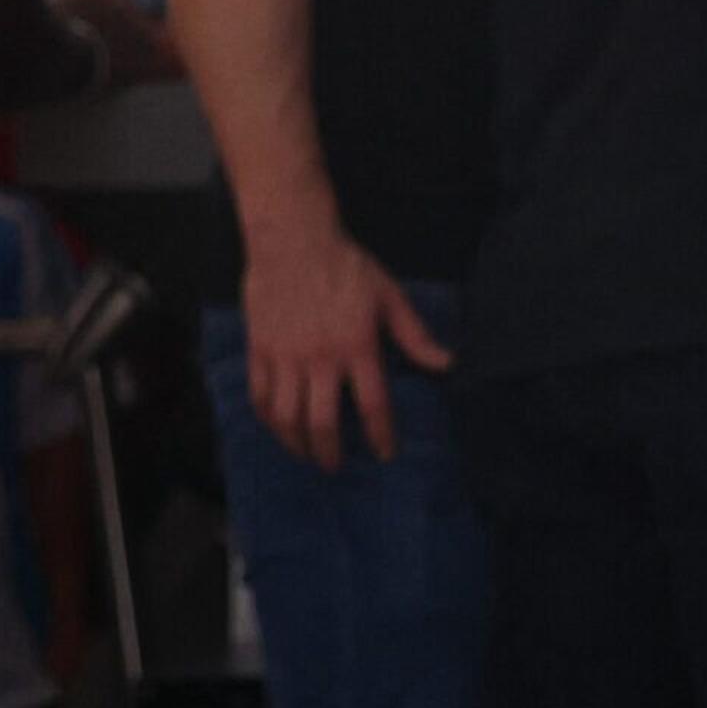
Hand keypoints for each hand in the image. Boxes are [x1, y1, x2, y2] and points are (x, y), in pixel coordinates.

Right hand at [243, 223, 448, 470]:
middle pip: (321, 422)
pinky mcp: (259, 351)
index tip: (385, 453)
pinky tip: (279, 428)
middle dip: (330, 452)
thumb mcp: (390, 297)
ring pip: (286, 417)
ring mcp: (285, 356)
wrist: (293, 241)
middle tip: (336, 466)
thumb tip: (447, 363)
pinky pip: (260, 397)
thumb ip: (415, 335)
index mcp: (357, 346)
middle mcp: (319, 358)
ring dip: (296, 443)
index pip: (372, 404)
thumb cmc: (348, 268)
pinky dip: (268, 420)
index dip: (380, 434)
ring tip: (308, 455)